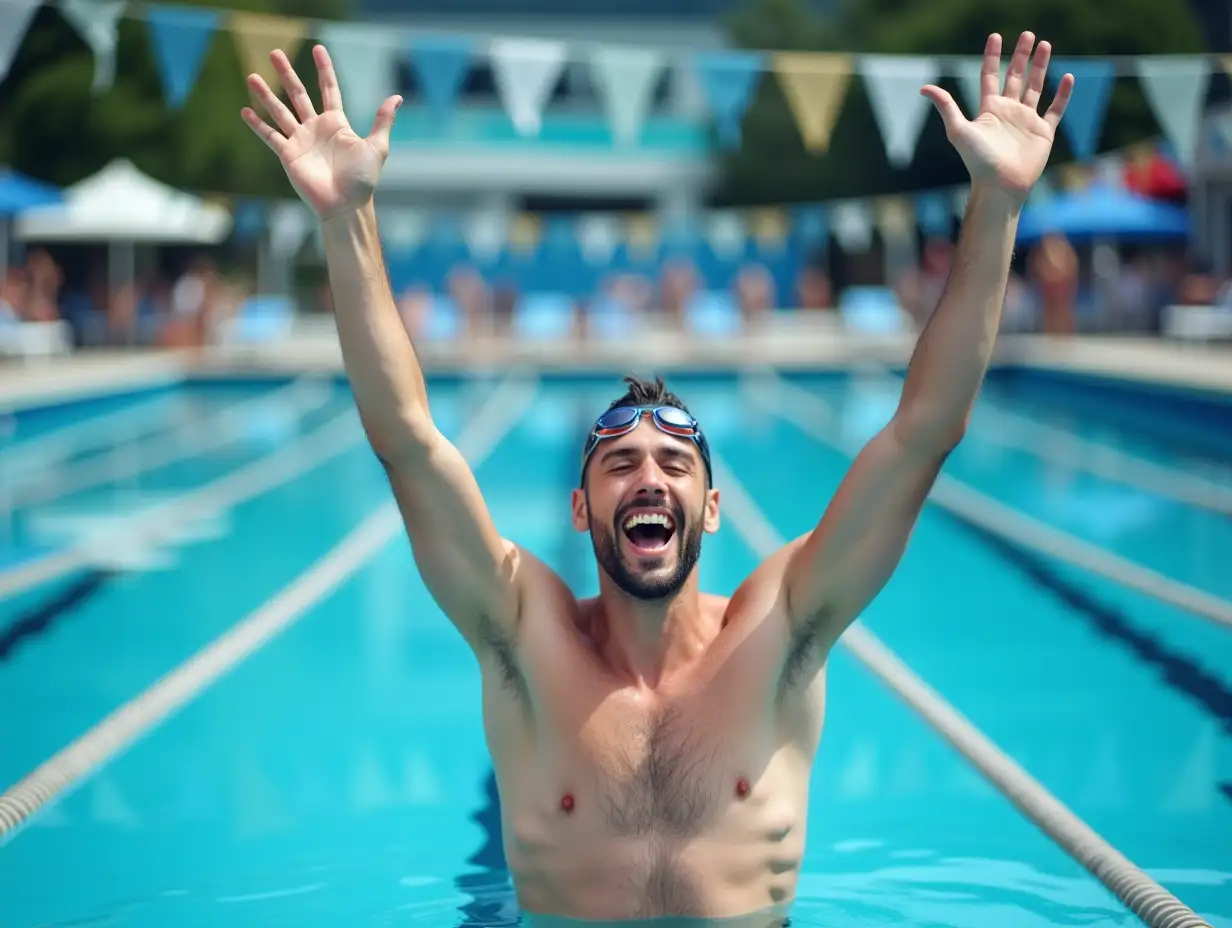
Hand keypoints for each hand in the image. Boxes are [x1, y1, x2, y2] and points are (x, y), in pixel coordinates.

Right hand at [241, 45, 402, 218]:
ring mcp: (301, 141)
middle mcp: (316, 129)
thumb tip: (396, 97)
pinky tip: (245, 110)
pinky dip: (257, 124)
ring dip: (266, 94)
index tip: (318, 48)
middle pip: (298, 94)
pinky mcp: (289, 155)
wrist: (346, 205)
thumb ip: (383, 121)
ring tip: (252, 76)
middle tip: (274, 52)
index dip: (324, 69)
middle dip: (287, 73)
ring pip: (280, 111)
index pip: (329, 89)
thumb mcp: (377, 147)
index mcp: (336, 123)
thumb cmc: (363, 180)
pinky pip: (270, 136)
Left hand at [921, 32, 1072, 204]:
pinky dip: (1063, 94)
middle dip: (1021, 55)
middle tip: (1028, 34)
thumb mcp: (958, 130)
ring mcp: (1026, 121)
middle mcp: (1008, 112)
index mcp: (989, 110)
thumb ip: (946, 106)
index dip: (992, 57)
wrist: (1000, 186)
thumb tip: (924, 87)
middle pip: (1015, 77)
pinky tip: (1068, 77)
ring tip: (1046, 45)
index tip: (996, 36)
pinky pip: (1055, 109)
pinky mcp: (1043, 133)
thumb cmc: (978, 161)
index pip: (990, 76)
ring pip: (1036, 87)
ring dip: (1041, 67)